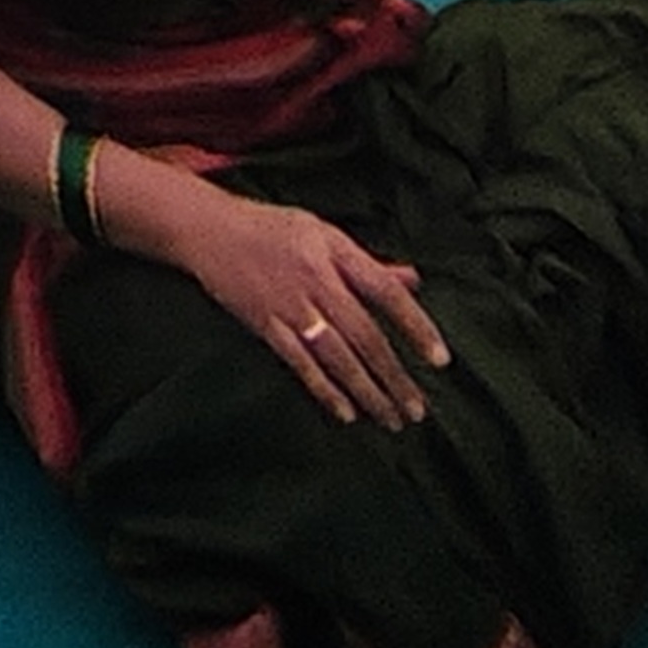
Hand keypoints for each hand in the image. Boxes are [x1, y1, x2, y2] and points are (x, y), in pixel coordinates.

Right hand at [148, 170, 446, 427]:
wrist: (208, 228)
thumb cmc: (270, 228)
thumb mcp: (324, 233)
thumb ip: (368, 262)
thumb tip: (413, 280)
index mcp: (336, 252)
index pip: (387, 292)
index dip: (416, 326)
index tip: (439, 360)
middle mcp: (316, 280)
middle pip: (365, 335)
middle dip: (394, 376)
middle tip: (416, 410)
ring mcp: (289, 305)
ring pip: (337, 356)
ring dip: (367, 391)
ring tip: (391, 419)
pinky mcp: (264, 324)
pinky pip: (300, 364)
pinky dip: (324, 389)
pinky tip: (346, 413)